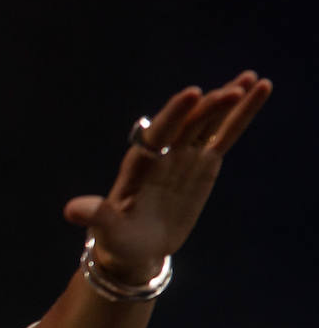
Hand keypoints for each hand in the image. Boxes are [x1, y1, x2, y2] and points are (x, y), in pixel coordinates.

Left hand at [63, 71, 271, 283]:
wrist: (134, 248)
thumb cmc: (116, 239)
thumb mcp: (106, 229)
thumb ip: (96, 214)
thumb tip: (70, 210)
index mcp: (139, 163)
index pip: (158, 134)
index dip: (174, 114)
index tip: (193, 93)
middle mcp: (163, 153)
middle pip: (188, 124)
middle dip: (209, 107)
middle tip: (234, 89)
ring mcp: (184, 156)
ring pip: (209, 124)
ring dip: (230, 102)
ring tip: (253, 79)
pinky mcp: (203, 163)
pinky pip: (224, 136)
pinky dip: (240, 116)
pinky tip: (258, 92)